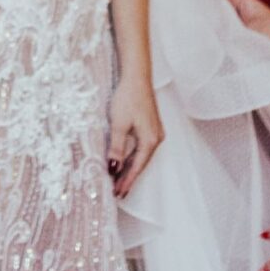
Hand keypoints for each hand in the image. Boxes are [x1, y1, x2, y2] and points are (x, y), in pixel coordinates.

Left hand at [107, 75, 163, 199]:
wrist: (137, 77)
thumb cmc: (128, 97)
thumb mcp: (119, 125)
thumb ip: (117, 148)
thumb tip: (113, 168)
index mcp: (150, 140)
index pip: (137, 167)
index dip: (127, 182)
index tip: (118, 194)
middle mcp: (156, 138)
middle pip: (140, 164)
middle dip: (128, 178)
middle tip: (117, 193)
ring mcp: (154, 132)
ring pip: (141, 156)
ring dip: (129, 168)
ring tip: (118, 181)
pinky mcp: (150, 126)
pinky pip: (141, 148)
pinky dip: (132, 157)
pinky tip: (124, 162)